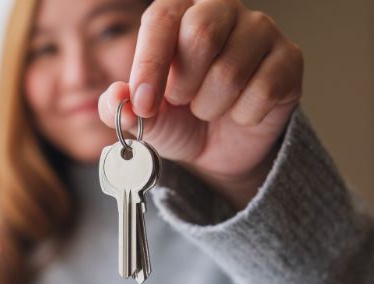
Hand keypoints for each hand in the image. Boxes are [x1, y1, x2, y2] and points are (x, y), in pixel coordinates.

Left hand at [98, 0, 302, 209]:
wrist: (218, 147)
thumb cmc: (177, 118)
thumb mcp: (142, 117)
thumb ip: (120, 108)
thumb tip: (115, 96)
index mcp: (180, 10)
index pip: (162, 18)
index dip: (150, 64)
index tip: (143, 103)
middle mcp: (223, 9)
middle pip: (201, 31)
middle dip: (183, 83)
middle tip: (181, 101)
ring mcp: (261, 31)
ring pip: (231, 70)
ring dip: (211, 106)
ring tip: (209, 108)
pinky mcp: (290, 59)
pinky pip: (263, 91)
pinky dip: (243, 116)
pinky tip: (240, 113)